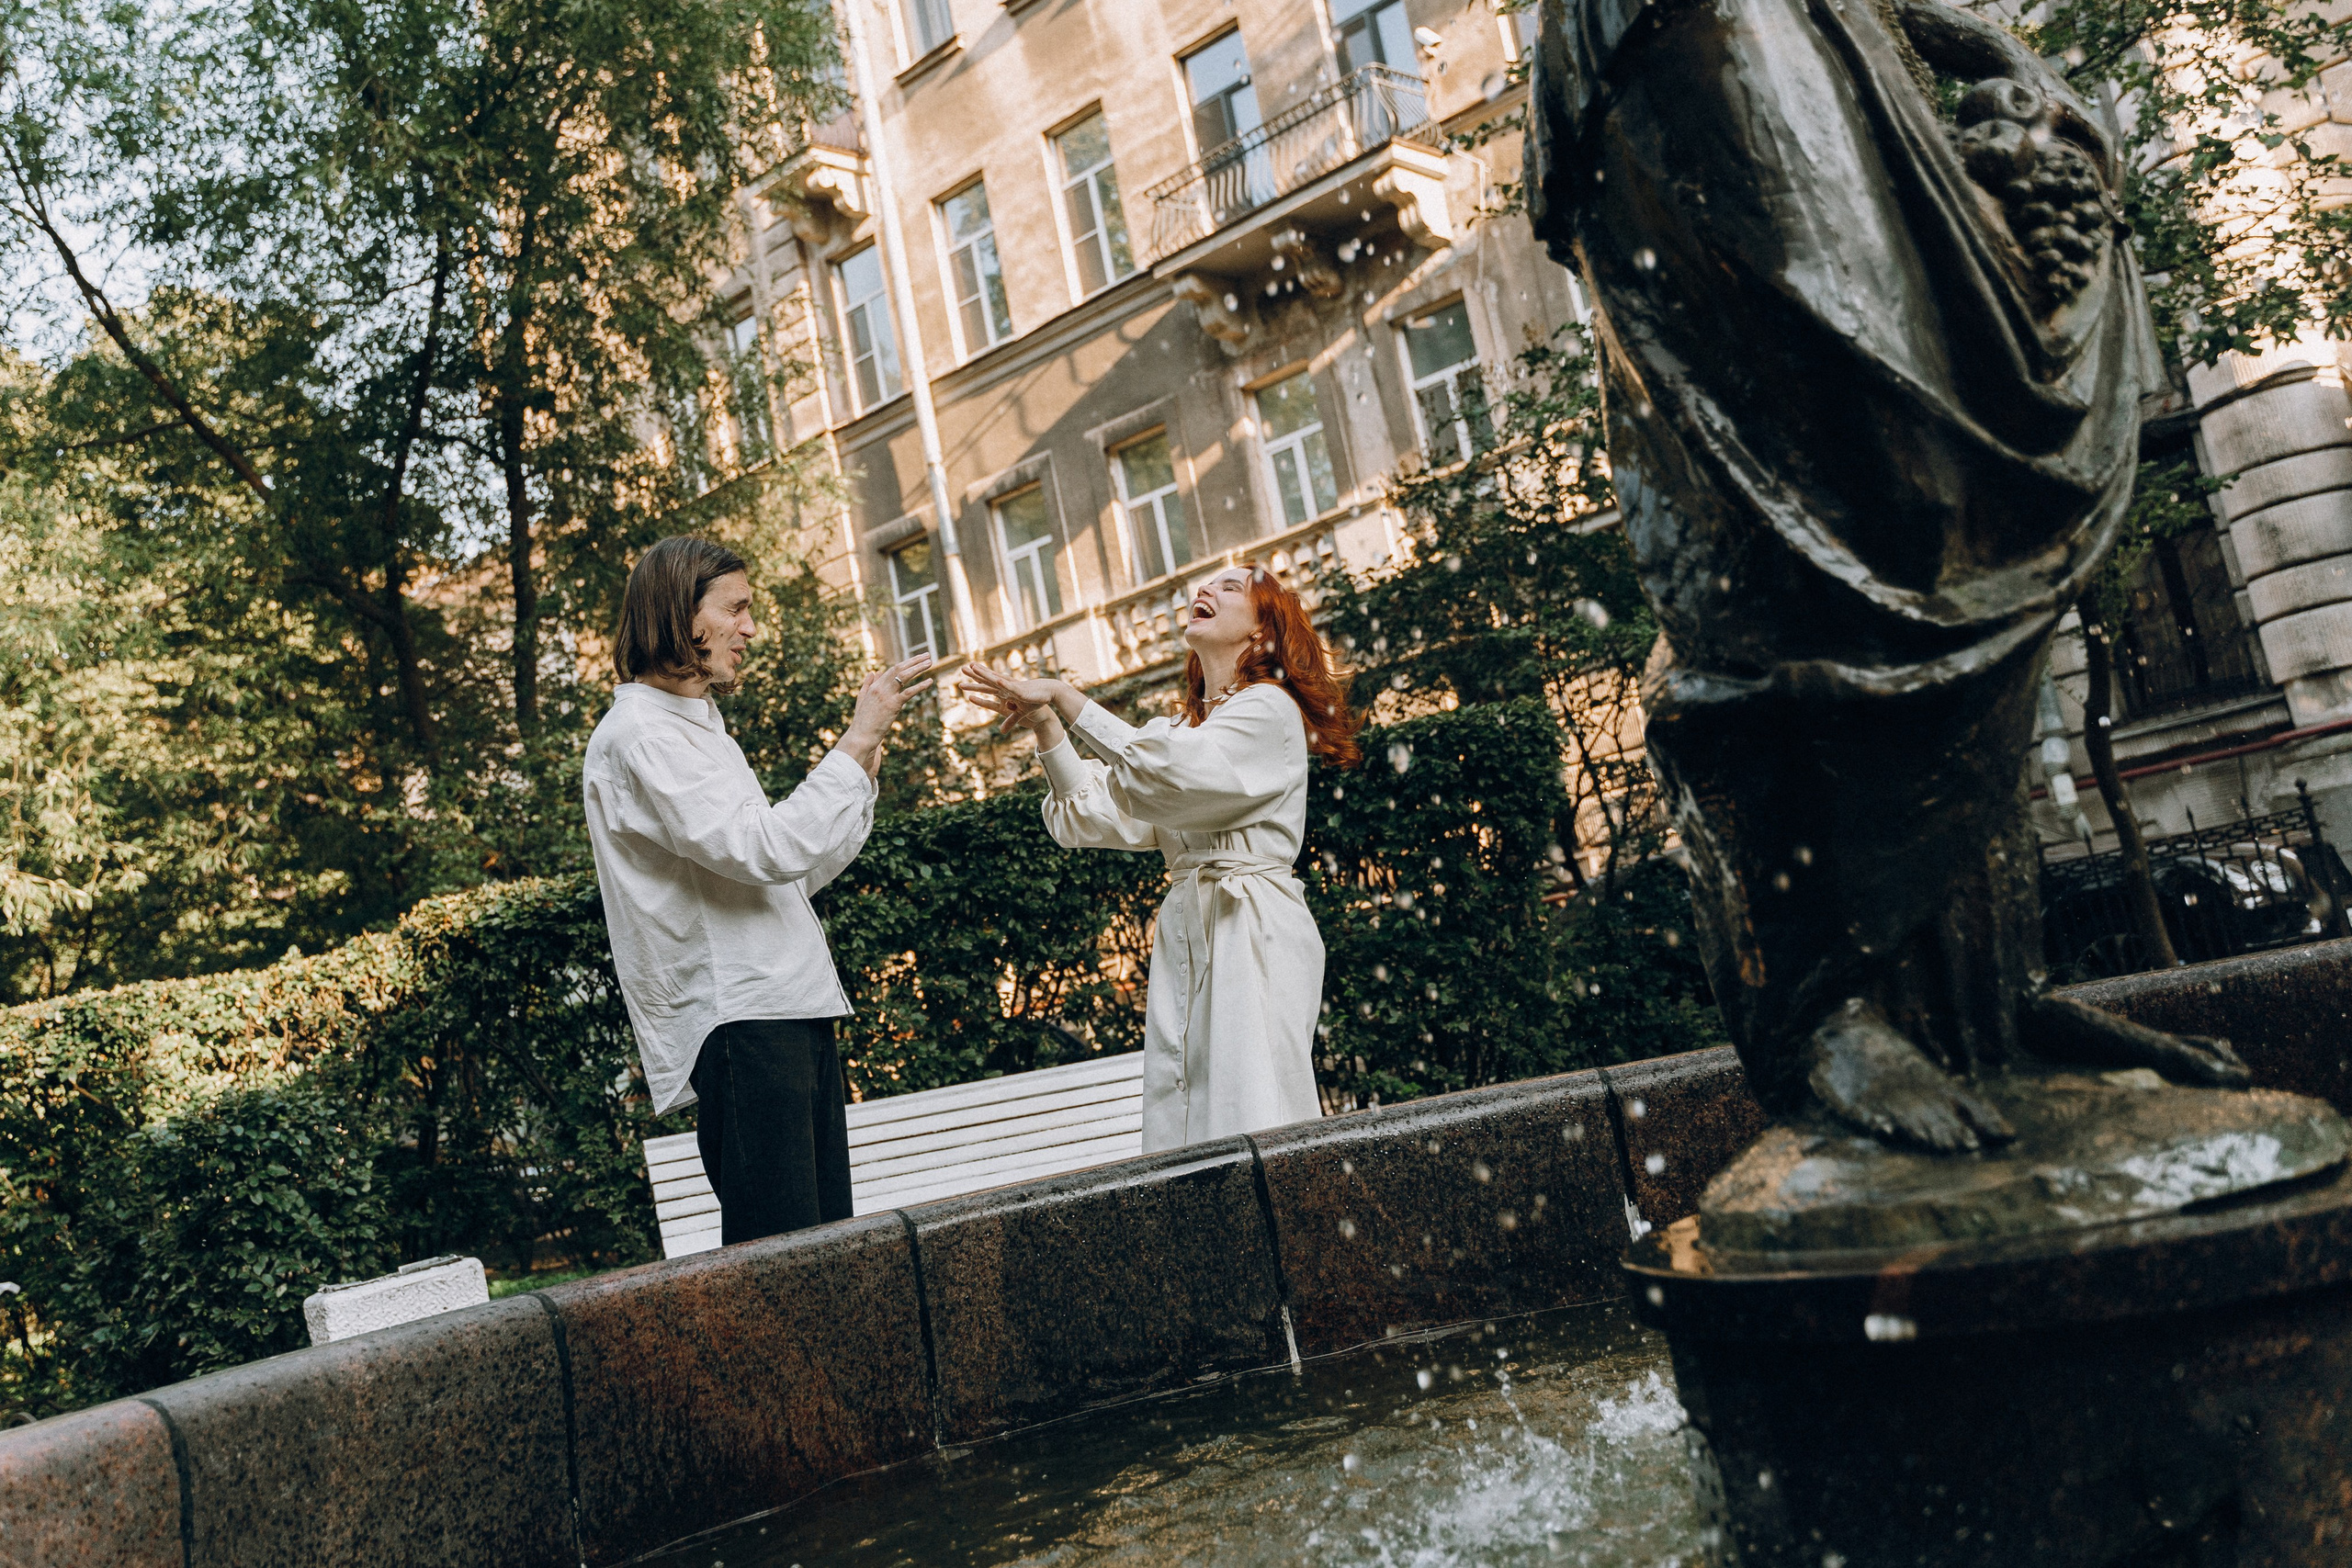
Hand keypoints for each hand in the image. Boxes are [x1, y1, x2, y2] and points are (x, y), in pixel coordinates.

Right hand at [837, 654, 934, 771]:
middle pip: (899, 669)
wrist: (860, 736)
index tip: (917, 659)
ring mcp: (886, 696)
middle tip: (927, 655)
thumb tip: (873, 672)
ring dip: (918, 668)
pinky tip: (930, 681)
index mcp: (874, 687)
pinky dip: (920, 686)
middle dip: (914, 661)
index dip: (906, 663)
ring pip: (904, 676)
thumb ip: (867, 685)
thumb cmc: (862, 722)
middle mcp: (880, 688)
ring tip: (930, 663)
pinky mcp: (893, 705)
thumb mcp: (862, 700)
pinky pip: (909, 692)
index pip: (892, 670)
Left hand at [956, 663, 1074, 733]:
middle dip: (975, 675)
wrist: (1049, 700)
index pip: (987, 687)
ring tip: (973, 667)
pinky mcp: (1020, 691)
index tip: (963, 682)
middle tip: (962, 669)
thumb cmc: (1034, 706)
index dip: (976, 684)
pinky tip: (995, 679)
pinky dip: (1002, 683)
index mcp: (1005, 692)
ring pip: (995, 680)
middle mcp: (1006, 688)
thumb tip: (1001, 731)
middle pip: (987, 681)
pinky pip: (1009, 687)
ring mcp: (1012, 688)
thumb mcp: (1019, 716)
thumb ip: (1009, 721)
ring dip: (984, 674)